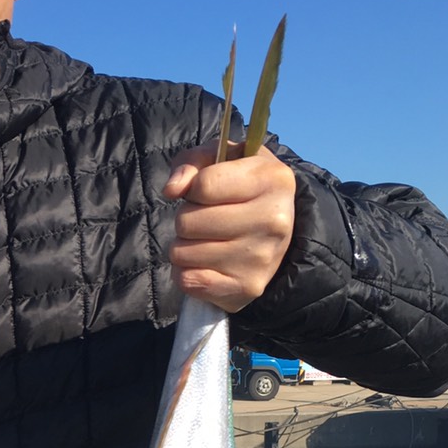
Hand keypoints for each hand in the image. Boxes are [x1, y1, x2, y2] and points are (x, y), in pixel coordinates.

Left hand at [163, 144, 295, 312]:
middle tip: (206, 220)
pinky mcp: (247, 288)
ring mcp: (261, 259)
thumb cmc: (240, 187)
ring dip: (185, 247)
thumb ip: (190, 162)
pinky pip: (188, 281)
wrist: (275, 229)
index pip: (203, 186)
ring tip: (207, 240)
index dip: (193, 189)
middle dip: (187, 219)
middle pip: (188, 222)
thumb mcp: (220, 160)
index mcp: (272, 179)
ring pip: (182, 254)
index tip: (204, 193)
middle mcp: (273, 220)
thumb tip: (172, 190)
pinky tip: (206, 263)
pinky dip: (187, 273)